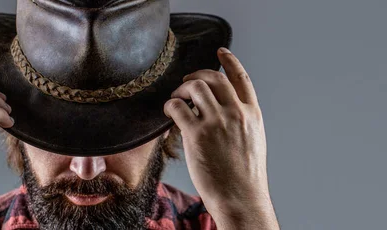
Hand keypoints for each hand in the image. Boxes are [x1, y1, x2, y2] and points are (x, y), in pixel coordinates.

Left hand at [163, 48, 278, 228]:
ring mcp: (217, 122)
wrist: (240, 198)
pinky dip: (170, 105)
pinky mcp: (197, 134)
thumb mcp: (253, 141)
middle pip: (214, 78)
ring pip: (195, 87)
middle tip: (187, 83)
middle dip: (197, 75)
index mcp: (253, 114)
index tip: (221, 51)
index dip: (230, 61)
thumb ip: (241, 121)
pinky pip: (178, 107)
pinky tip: (169, 112)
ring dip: (181, 89)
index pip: (241, 78)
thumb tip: (222, 110)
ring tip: (177, 99)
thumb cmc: (244, 176)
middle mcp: (236, 113)